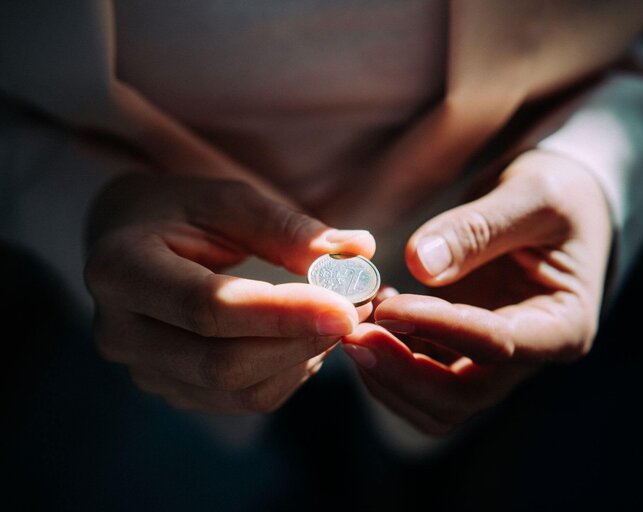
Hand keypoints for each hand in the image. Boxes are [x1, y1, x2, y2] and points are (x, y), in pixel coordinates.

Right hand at [85, 173, 374, 413]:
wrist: (134, 241)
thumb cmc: (181, 211)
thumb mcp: (227, 200)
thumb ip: (287, 228)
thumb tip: (358, 251)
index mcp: (120, 269)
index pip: (208, 306)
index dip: (282, 312)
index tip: (346, 305)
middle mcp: (121, 331)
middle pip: (223, 363)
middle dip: (301, 340)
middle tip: (357, 309)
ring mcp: (145, 369)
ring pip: (238, 390)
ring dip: (303, 358)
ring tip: (339, 317)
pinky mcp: (174, 388)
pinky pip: (244, 399)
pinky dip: (289, 371)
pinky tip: (308, 337)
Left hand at [342, 150, 611, 433]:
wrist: (555, 205)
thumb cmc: (556, 193)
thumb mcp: (531, 194)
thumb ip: (478, 228)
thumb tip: (419, 265)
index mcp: (562, 326)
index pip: (497, 346)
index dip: (438, 329)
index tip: (387, 307)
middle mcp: (528, 357)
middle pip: (459, 397)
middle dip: (401, 372)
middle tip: (352, 334)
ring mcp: (492, 361)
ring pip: (432, 401)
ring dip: (387, 372)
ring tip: (355, 321)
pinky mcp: (461, 351)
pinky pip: (419, 375)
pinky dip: (387, 356)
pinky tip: (373, 310)